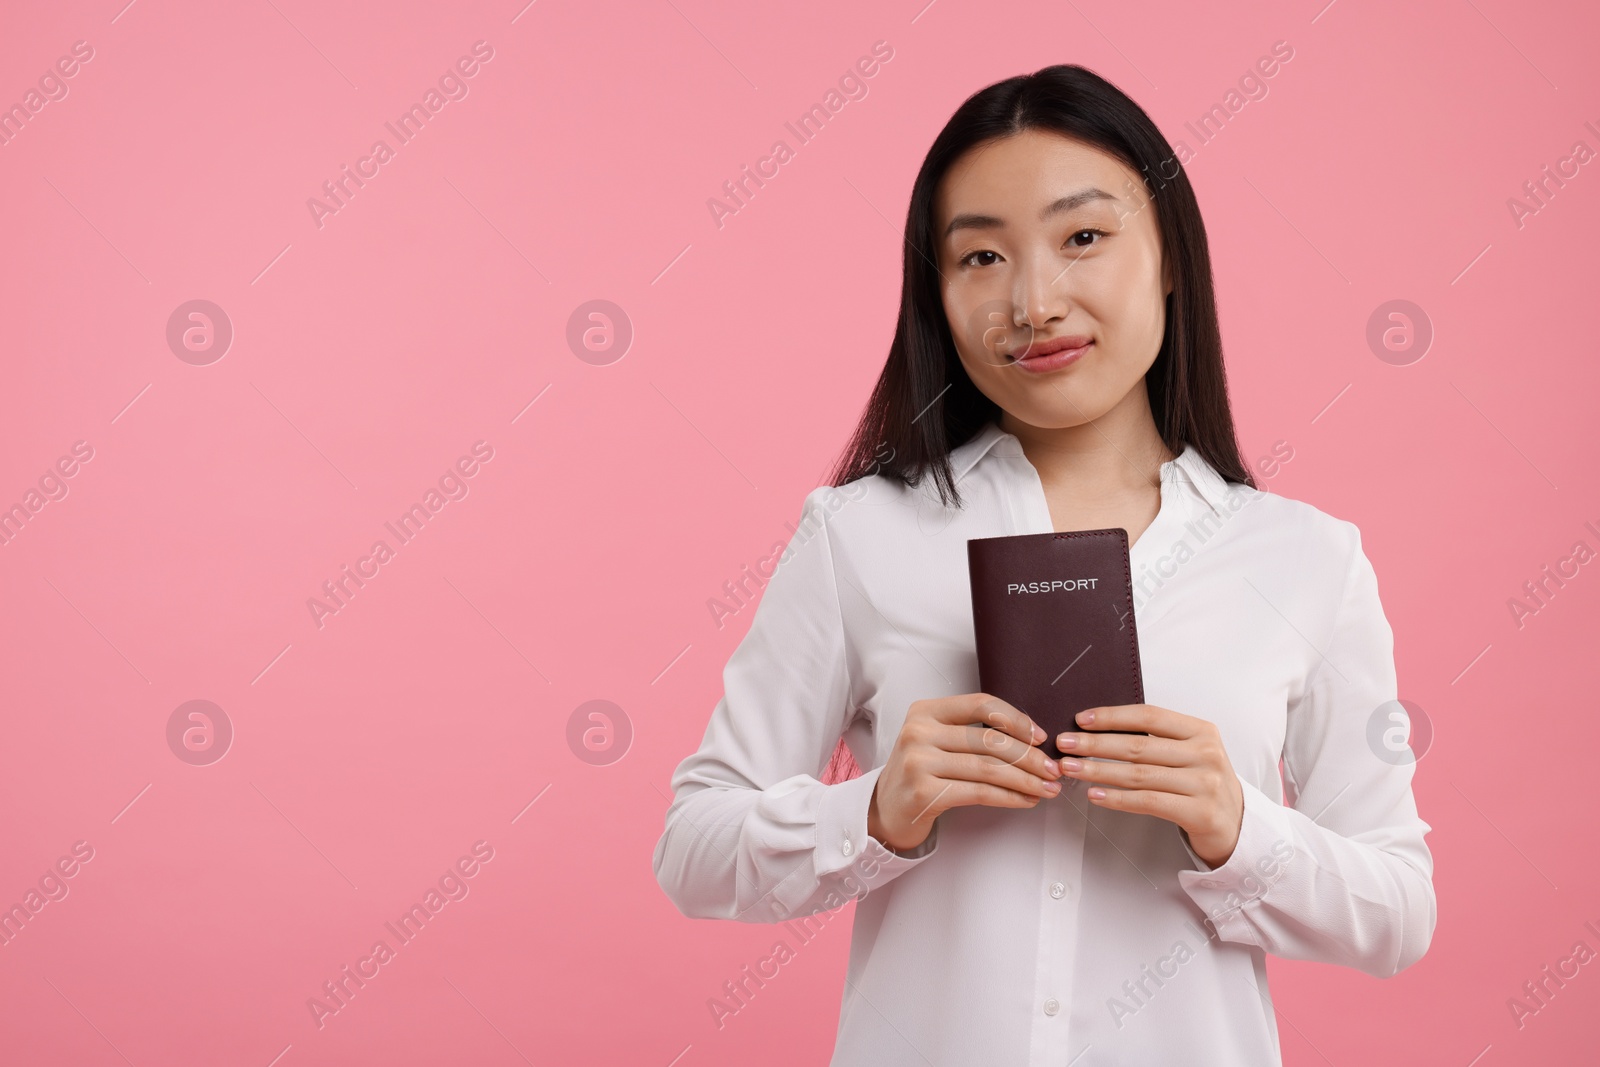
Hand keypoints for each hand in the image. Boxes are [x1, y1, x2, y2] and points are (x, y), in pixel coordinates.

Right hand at [868, 693, 1062, 851]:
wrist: (884, 810)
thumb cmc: (921, 773)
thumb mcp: (936, 740)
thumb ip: (971, 732)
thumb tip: (1031, 738)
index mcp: (925, 711)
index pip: (981, 704)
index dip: (1016, 719)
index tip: (1040, 737)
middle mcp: (919, 732)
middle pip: (989, 740)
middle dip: (1029, 756)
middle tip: (1053, 770)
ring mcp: (919, 762)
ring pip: (988, 768)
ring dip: (1026, 780)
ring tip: (1048, 788)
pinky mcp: (924, 792)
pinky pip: (979, 792)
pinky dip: (1010, 797)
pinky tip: (1027, 801)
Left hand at [1057, 704, 1243, 866]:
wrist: (1236, 824)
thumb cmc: (1202, 783)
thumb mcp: (1189, 753)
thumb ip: (1157, 739)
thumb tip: (1101, 729)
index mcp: (1201, 731)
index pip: (1149, 716)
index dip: (1113, 716)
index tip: (1081, 719)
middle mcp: (1206, 753)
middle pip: (1139, 745)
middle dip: (1095, 744)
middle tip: (1064, 744)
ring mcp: (1205, 783)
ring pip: (1139, 774)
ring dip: (1099, 770)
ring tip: (1070, 769)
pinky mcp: (1199, 812)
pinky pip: (1148, 802)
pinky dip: (1117, 798)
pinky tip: (1094, 795)